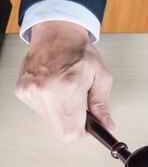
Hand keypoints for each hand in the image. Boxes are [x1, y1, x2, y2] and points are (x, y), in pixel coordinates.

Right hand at [15, 21, 114, 140]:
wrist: (56, 34)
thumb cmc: (79, 52)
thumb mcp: (101, 77)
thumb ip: (102, 105)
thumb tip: (107, 125)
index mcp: (69, 87)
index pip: (72, 132)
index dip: (83, 132)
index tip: (89, 125)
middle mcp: (46, 91)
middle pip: (61, 131)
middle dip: (74, 124)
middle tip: (80, 107)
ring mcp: (31, 92)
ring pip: (50, 122)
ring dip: (62, 114)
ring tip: (68, 93)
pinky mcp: (22, 91)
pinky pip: (40, 111)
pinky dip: (51, 105)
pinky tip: (56, 90)